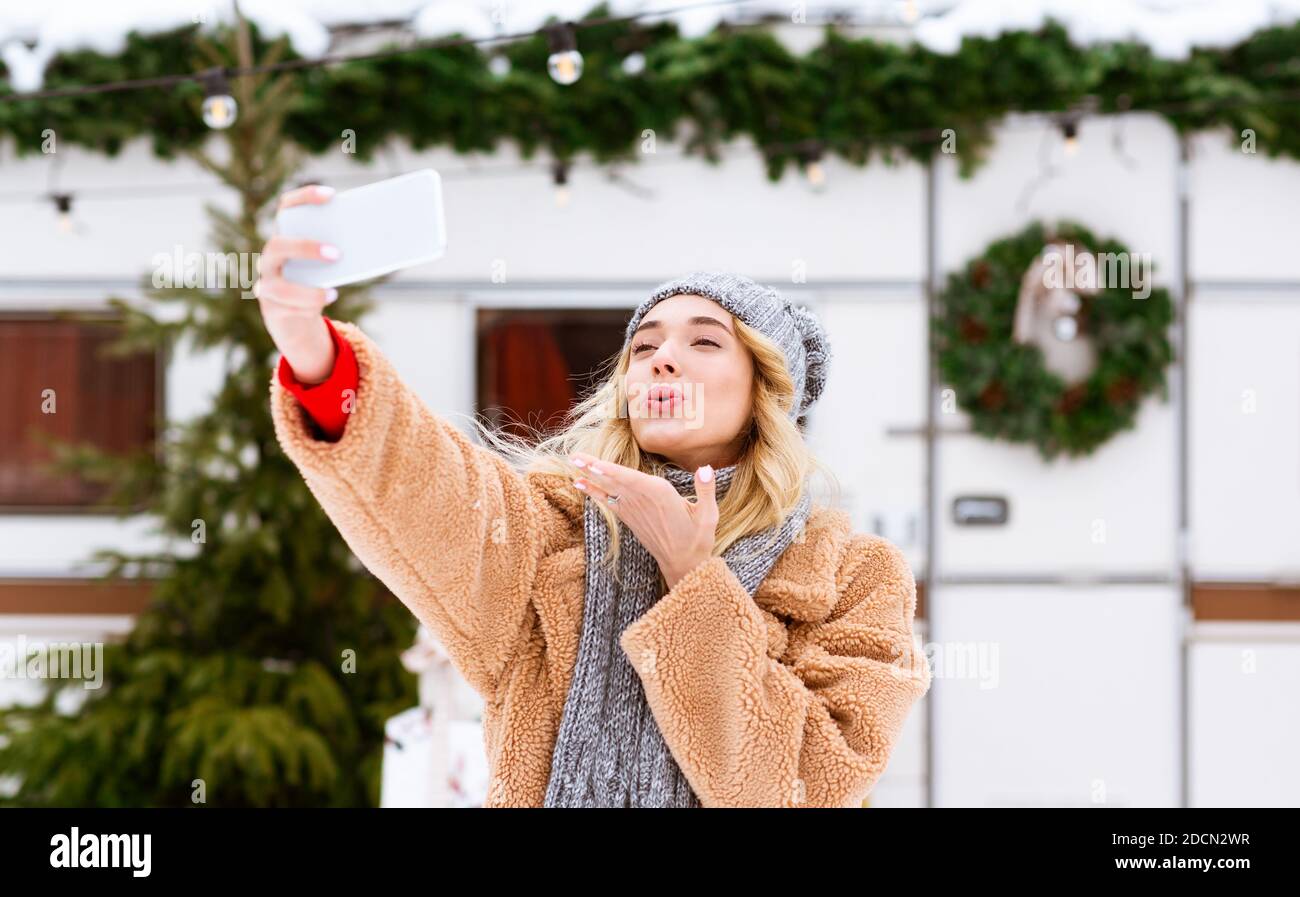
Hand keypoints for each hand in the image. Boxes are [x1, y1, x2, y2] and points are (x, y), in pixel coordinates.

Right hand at [253, 184, 340, 383]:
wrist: (296, 318)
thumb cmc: (316, 284)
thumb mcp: (327, 267)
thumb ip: (340, 252)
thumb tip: (381, 240)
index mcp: (285, 238)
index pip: (287, 208)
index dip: (305, 198)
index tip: (331, 195)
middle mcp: (270, 259)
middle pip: (278, 245)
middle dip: (307, 248)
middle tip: (337, 254)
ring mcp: (266, 284)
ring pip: (278, 286)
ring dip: (309, 290)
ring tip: (333, 293)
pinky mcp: (272, 309)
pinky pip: (288, 308)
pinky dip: (310, 306)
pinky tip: (329, 300)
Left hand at [569, 452, 718, 588]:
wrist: (683, 564)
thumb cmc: (697, 538)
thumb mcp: (708, 515)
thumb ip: (705, 490)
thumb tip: (705, 468)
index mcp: (661, 496)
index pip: (632, 479)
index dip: (611, 472)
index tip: (592, 465)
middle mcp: (643, 501)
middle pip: (616, 481)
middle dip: (594, 468)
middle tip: (573, 456)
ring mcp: (634, 511)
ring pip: (609, 488)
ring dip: (590, 476)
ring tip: (573, 463)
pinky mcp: (629, 519)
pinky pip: (608, 501)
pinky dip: (594, 492)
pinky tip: (580, 483)